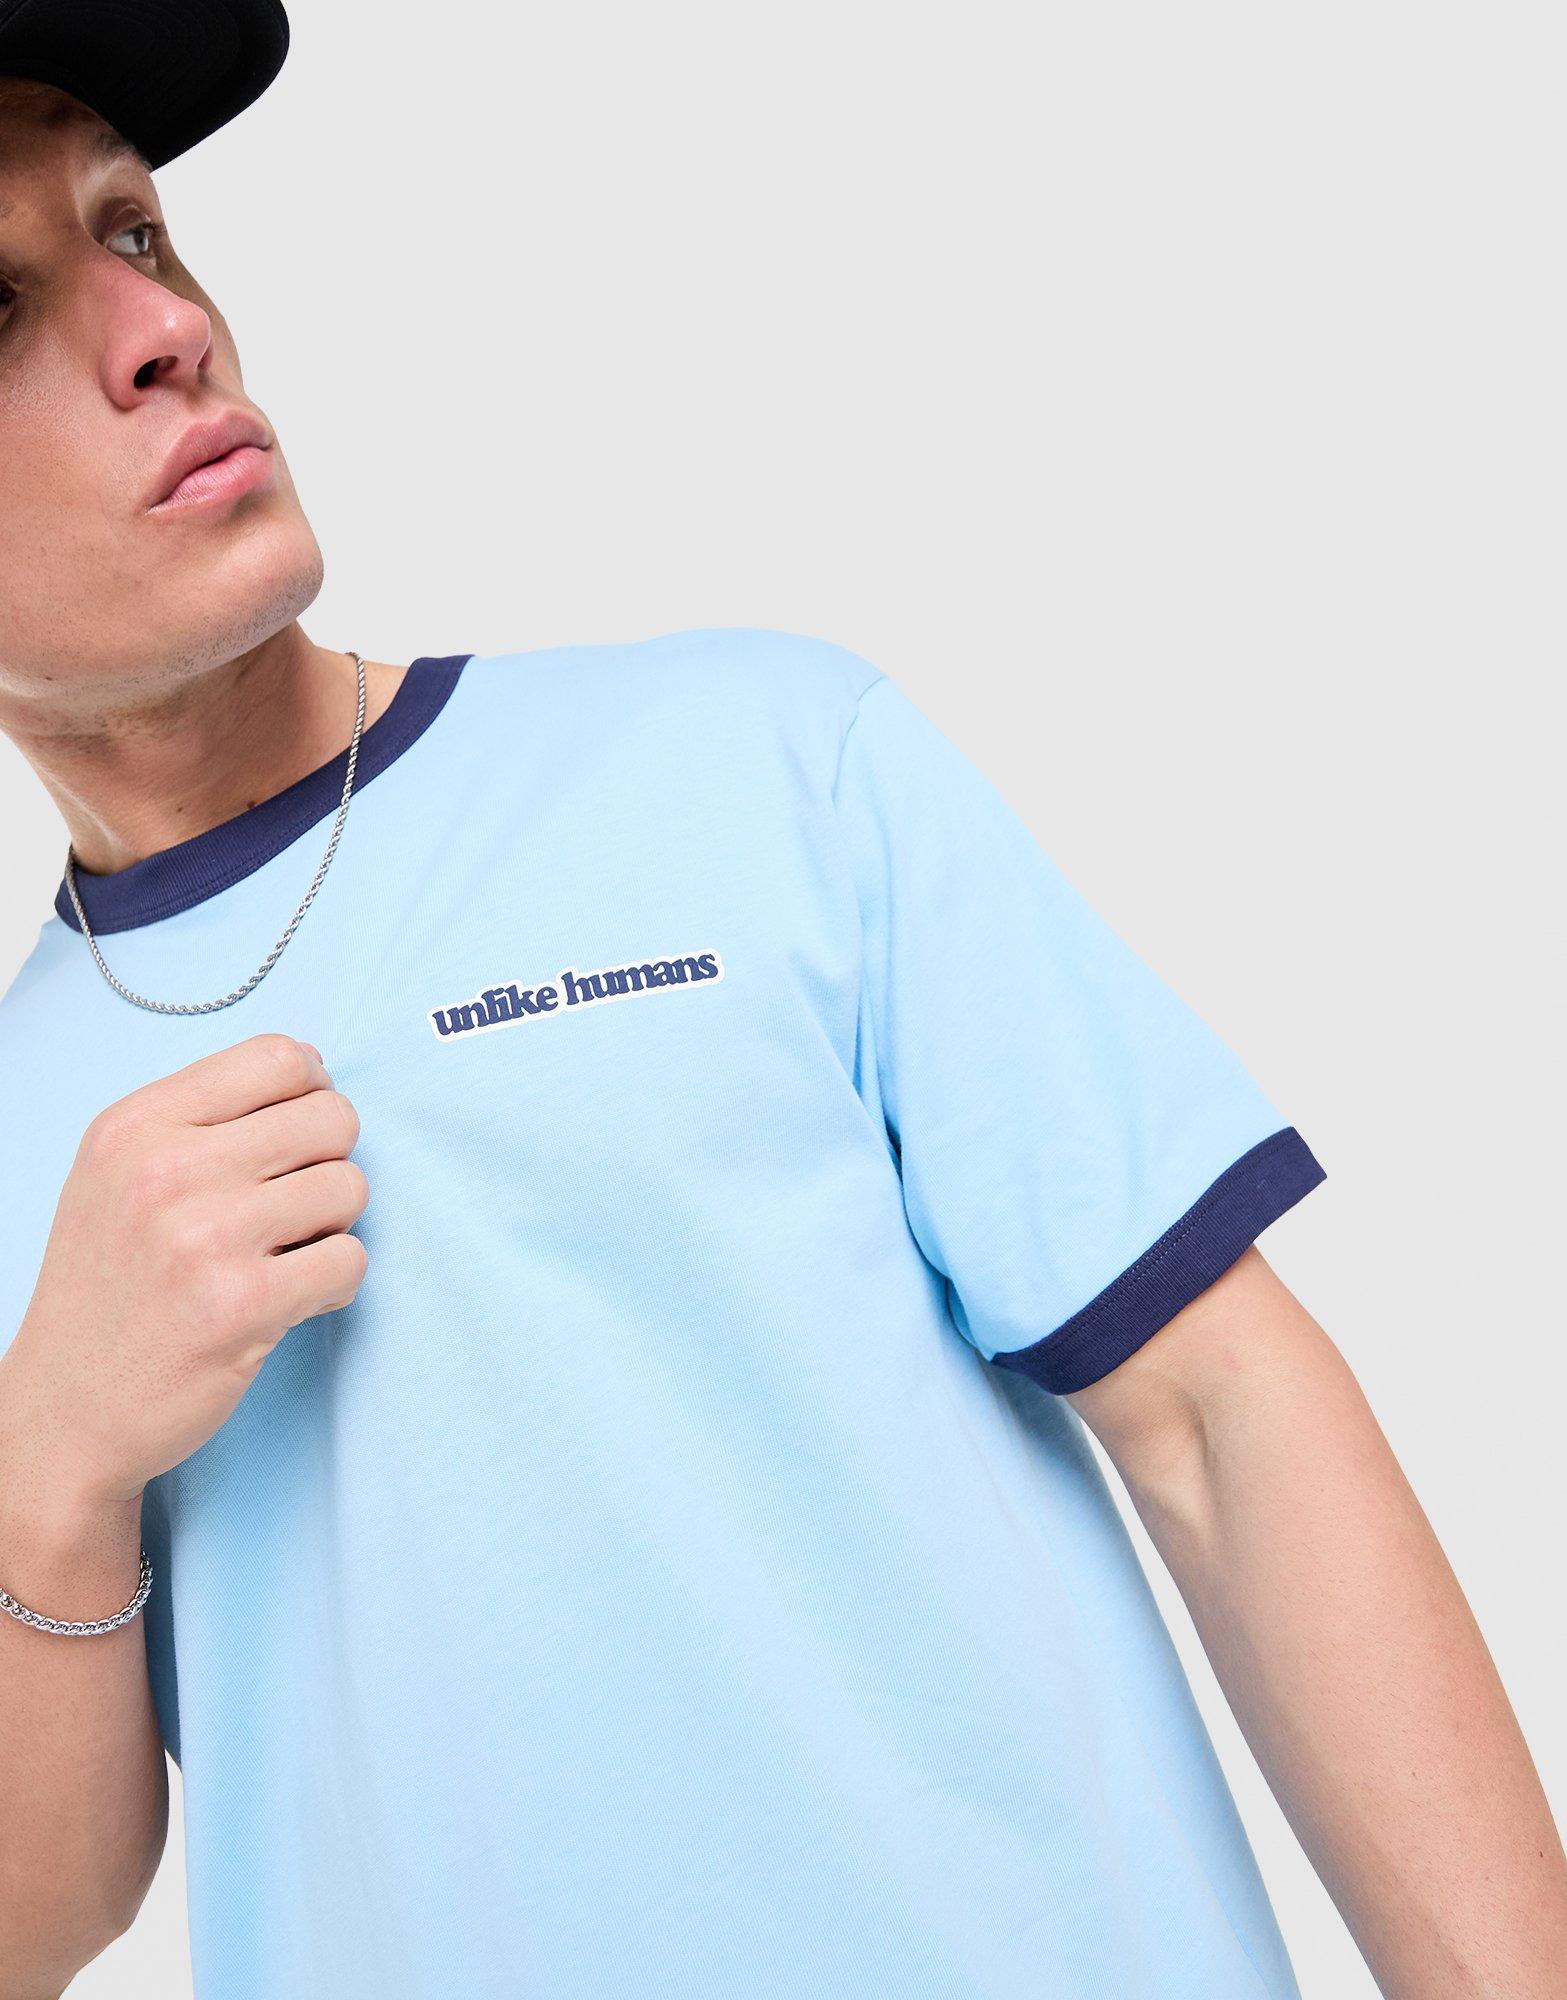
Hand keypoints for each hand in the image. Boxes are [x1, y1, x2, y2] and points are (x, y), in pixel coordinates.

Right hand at [1, 1033, 367, 1507]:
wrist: (65, 1412)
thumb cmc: (109, 1289)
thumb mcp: (118, 1176)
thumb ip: (202, 1118)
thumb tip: (315, 1074)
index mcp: (135, 1126)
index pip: (281, 1056)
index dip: (313, 1093)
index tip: (299, 1135)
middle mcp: (166, 1170)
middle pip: (332, 1117)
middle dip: (329, 1162)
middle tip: (292, 1207)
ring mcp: (205, 1237)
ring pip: (350, 1186)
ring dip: (334, 1226)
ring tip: (285, 1256)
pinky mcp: (244, 1304)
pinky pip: (351, 1259)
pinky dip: (335, 1282)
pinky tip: (291, 1299)